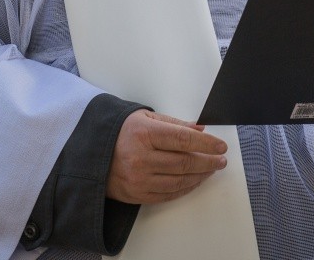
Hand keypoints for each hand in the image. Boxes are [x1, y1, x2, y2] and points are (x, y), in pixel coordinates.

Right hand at [106, 109, 228, 203]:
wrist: (92, 153)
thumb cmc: (121, 132)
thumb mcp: (145, 118)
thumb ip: (174, 124)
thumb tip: (200, 130)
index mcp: (144, 133)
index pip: (183, 139)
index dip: (206, 143)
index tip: (221, 146)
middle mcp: (141, 158)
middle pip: (184, 162)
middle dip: (208, 161)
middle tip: (221, 160)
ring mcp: (138, 179)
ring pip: (179, 180)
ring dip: (200, 176)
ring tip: (211, 170)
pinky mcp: (137, 194)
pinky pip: (168, 194)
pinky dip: (185, 188)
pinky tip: (195, 180)